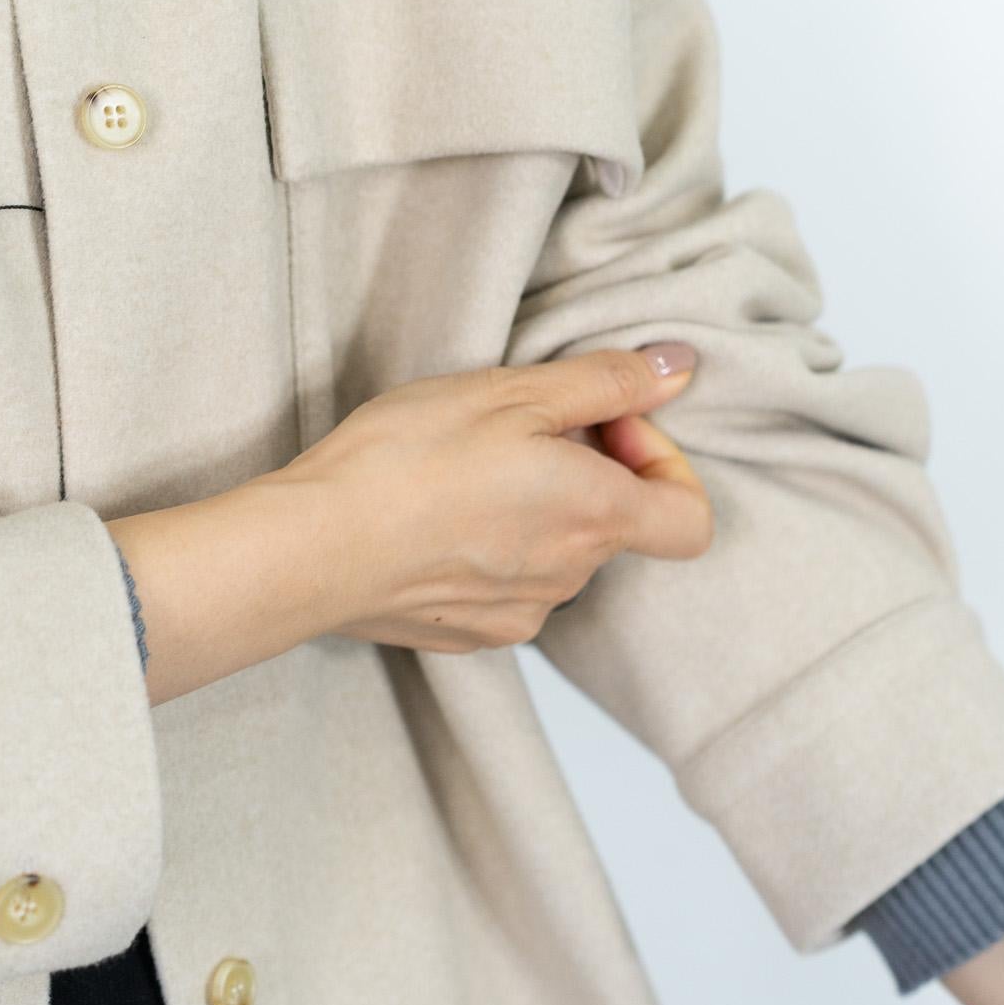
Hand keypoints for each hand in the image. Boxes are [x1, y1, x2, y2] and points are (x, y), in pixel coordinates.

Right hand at [271, 343, 711, 654]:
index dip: (663, 462)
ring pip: (558, 554)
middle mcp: (571, 578)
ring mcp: (520, 614)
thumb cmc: (408, 461)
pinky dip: (490, 549)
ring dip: (535, 510)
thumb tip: (677, 369)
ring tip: (464, 472)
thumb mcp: (512, 392)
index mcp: (597, 517)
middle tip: (516, 429)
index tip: (604, 426)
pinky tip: (436, 519)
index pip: (690, 520)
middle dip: (585, 471)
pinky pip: (508, 587)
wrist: (313, 548)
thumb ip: (606, 384)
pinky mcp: (470, 634)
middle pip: (614, 524)